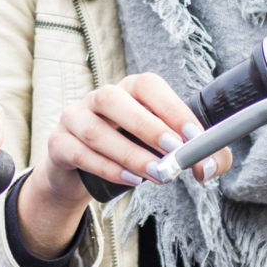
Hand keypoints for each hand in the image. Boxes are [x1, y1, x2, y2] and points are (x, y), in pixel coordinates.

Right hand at [18, 73, 232, 260]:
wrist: (81, 175)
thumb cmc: (132, 153)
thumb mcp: (166, 152)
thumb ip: (198, 157)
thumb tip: (208, 168)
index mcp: (128, 90)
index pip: (148, 86)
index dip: (171, 107)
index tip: (195, 136)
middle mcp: (97, 98)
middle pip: (113, 99)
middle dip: (148, 127)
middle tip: (175, 154)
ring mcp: (74, 118)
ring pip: (95, 131)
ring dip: (130, 154)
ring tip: (158, 175)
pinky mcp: (58, 143)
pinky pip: (78, 153)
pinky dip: (107, 168)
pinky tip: (131, 181)